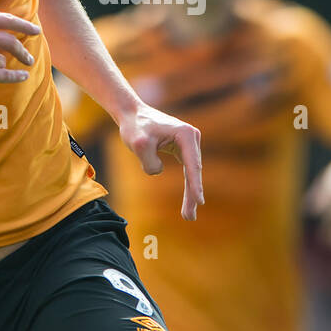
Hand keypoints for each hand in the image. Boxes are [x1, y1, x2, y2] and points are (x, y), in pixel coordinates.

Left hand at [117, 104, 203, 219]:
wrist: (131, 114)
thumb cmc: (135, 127)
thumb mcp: (138, 145)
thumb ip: (149, 161)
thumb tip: (158, 171)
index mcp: (186, 134)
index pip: (192, 165)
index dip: (195, 185)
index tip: (200, 201)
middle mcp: (192, 137)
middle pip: (194, 171)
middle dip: (193, 195)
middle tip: (189, 217)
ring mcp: (188, 142)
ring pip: (191, 173)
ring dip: (191, 193)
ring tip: (188, 215)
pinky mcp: (182, 147)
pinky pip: (186, 170)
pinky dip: (187, 184)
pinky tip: (188, 200)